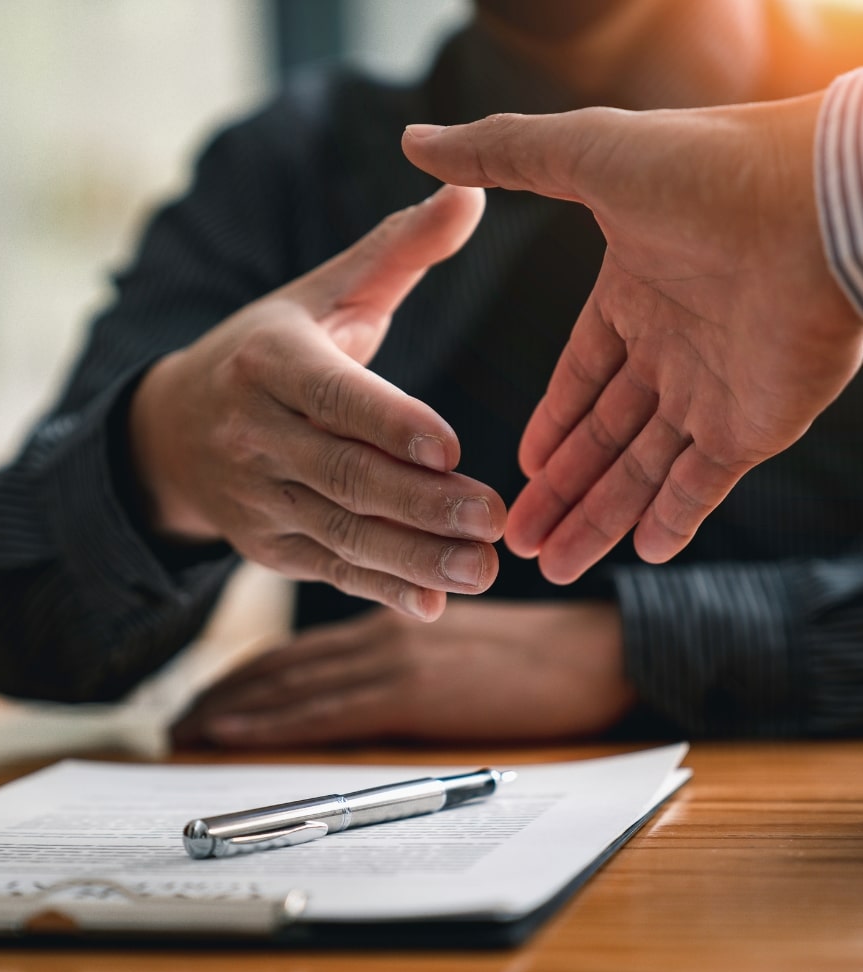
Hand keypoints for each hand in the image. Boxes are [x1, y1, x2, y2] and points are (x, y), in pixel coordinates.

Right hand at [130, 185, 505, 620]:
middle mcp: (256, 433)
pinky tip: (431, 605)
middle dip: (419, 503)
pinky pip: (328, 569)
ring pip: (340, 532)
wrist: (175, 429)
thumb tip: (473, 190)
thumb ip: (397, 251)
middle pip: (343, 474)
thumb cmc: (269, 352)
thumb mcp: (320, 294)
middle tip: (494, 519)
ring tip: (482, 570)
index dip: (387, 423)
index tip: (449, 448)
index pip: (332, 395)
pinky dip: (379, 589)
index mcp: (269, 360)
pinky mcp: (267, 544)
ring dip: (411, 558)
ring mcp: (258, 496)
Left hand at [169, 600, 634, 746]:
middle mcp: (380, 635)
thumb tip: (360, 685)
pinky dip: (273, 722)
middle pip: (282, 667)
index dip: (246, 674)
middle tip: (177, 719)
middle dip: (224, 694)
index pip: (300, 651)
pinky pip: (326, 711)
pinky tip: (236, 732)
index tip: (207, 698)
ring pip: (291, 686)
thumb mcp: (458, 641)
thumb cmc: (535, 653)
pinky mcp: (412, 692)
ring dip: (234, 710)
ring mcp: (393, 661)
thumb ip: (406, 653)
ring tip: (187, 730)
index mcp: (390, 621)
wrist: (591, 652)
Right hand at [403, 93, 862, 582]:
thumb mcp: (584, 156)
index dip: (550, 424)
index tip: (519, 468)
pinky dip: (676, 520)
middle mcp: (672, 349)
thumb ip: (501, 155)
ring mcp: (715, 390)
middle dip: (559, 490)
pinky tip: (640, 555)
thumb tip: (415, 141)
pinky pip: (706, 484)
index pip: (581, 378)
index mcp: (634, 296)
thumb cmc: (706, 170)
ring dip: (598, 518)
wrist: (820, 200)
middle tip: (513, 540)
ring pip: (644, 471)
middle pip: (603, 437)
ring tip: (552, 566)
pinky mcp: (756, 424)